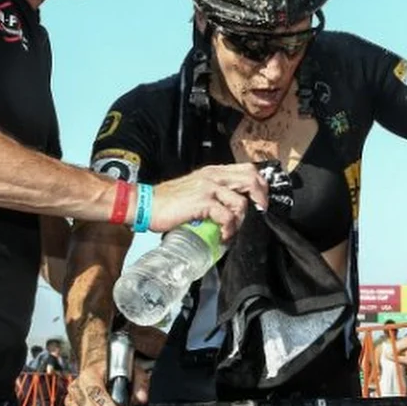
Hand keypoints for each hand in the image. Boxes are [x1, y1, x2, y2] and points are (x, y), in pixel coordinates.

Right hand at [150, 163, 267, 240]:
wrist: (146, 204)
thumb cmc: (168, 201)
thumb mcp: (195, 189)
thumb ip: (212, 192)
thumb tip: (230, 207)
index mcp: (213, 171)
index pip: (247, 169)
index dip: (260, 184)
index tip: (261, 201)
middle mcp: (213, 176)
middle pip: (251, 178)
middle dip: (261, 198)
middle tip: (259, 214)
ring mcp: (208, 187)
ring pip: (241, 201)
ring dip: (241, 221)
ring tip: (233, 231)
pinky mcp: (202, 202)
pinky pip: (227, 216)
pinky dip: (229, 229)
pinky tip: (223, 236)